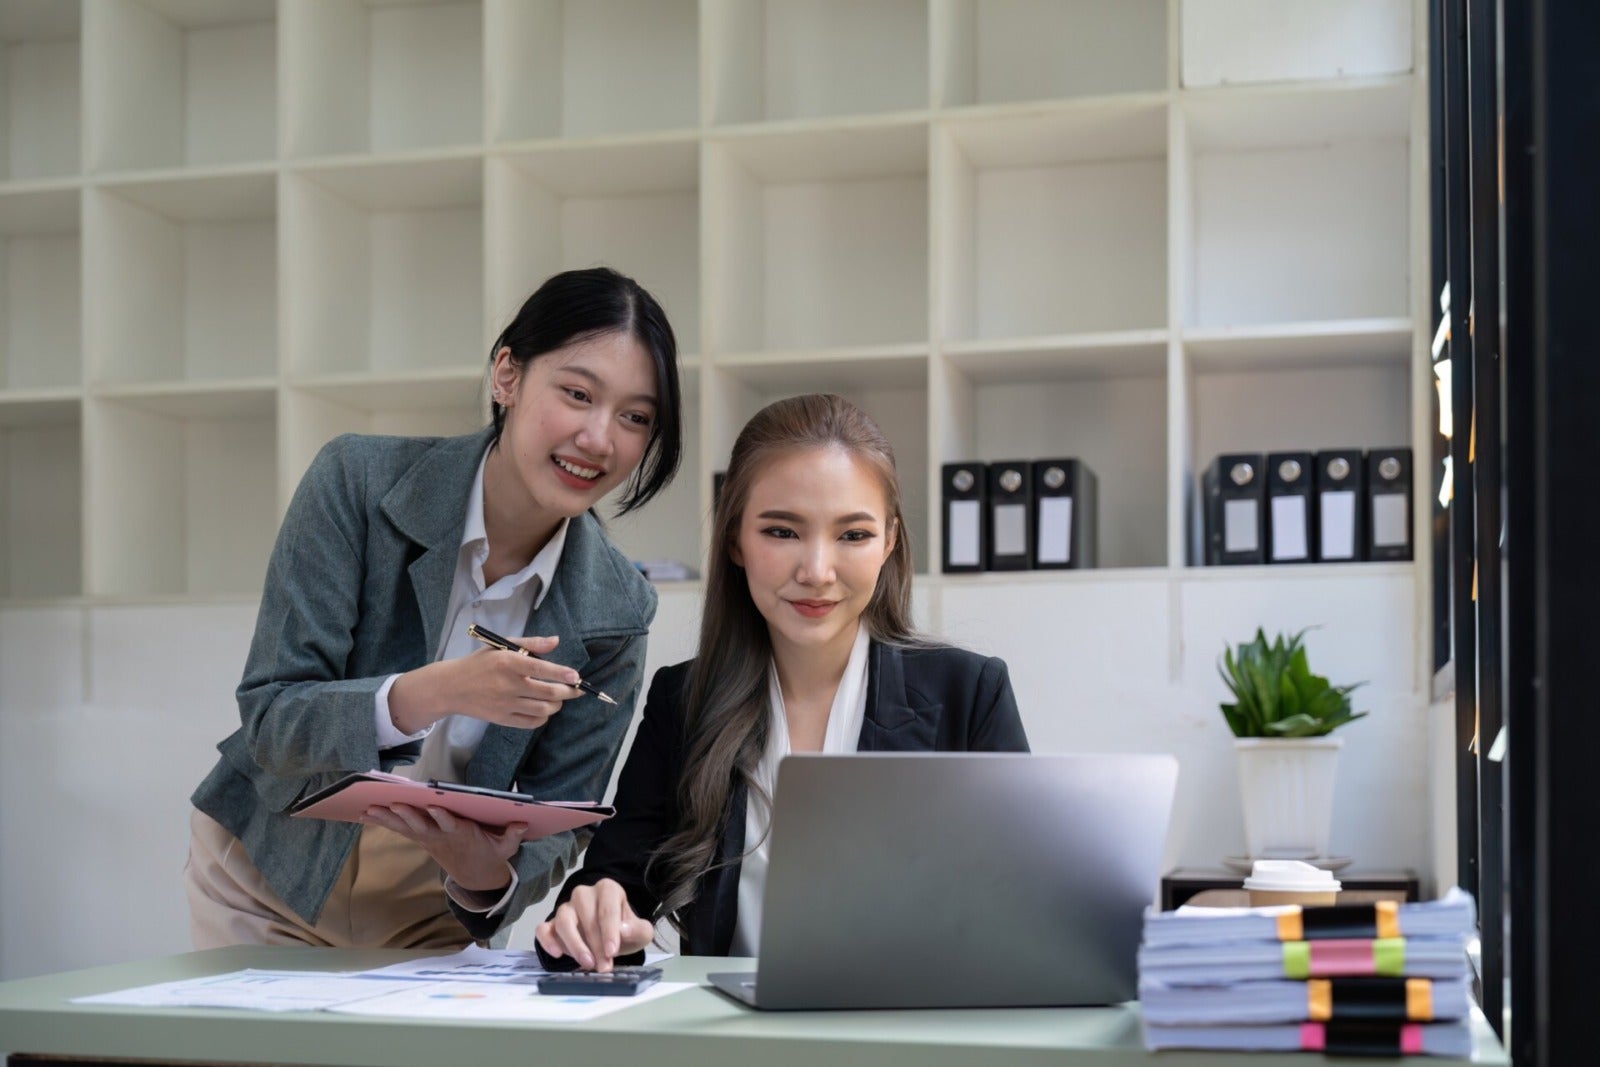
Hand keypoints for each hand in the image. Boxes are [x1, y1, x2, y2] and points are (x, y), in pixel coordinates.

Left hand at [361, 803, 526, 893]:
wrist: (476, 875)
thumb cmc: (491, 853)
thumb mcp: (507, 847)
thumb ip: (513, 834)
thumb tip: (522, 822)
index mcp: (464, 835)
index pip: (452, 825)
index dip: (443, 817)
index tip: (435, 807)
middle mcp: (443, 837)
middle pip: (423, 826)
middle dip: (408, 816)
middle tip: (393, 805)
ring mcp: (430, 839)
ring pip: (406, 827)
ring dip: (387, 818)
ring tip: (368, 809)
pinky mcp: (422, 839)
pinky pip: (400, 829)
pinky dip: (383, 821)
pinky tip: (365, 814)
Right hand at [389, 634, 585, 734]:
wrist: (451, 687)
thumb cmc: (480, 663)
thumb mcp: (501, 646)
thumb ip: (531, 644)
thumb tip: (556, 641)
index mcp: (508, 663)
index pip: (542, 669)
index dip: (563, 674)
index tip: (576, 676)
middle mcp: (508, 684)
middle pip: (549, 692)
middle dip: (569, 692)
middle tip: (577, 689)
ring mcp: (506, 704)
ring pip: (543, 709)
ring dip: (557, 704)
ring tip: (559, 698)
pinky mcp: (502, 719)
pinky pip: (531, 722)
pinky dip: (543, 717)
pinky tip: (544, 709)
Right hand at [535, 878, 653, 971]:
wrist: (609, 938)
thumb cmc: (624, 930)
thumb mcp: (640, 932)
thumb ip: (637, 929)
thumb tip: (623, 930)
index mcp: (608, 890)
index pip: (607, 908)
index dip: (609, 931)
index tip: (611, 951)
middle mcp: (584, 894)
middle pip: (586, 917)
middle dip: (595, 945)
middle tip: (604, 966)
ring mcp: (566, 908)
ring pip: (564, 921)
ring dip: (575, 945)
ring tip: (587, 964)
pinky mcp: (551, 923)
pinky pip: (543, 928)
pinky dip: (547, 941)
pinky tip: (557, 954)